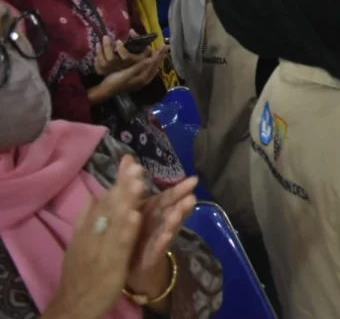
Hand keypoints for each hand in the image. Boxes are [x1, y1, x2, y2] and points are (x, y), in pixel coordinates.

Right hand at [42, 156, 144, 318]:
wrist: (74, 303)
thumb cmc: (82, 270)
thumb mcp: (82, 242)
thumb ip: (87, 218)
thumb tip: (91, 195)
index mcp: (91, 228)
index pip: (106, 200)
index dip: (119, 181)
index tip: (131, 161)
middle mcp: (94, 235)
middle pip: (111, 206)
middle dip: (125, 185)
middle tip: (137, 165)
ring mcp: (101, 249)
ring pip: (115, 222)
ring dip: (127, 201)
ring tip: (139, 182)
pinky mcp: (109, 265)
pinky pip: (119, 246)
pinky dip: (125, 230)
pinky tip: (136, 216)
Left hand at [94, 34, 149, 75]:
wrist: (138, 71)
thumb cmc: (142, 57)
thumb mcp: (144, 48)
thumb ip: (138, 39)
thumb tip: (130, 30)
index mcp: (133, 62)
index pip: (126, 57)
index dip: (121, 49)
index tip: (118, 40)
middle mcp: (123, 68)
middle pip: (111, 59)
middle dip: (106, 47)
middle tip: (105, 37)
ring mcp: (115, 71)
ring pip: (104, 64)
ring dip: (99, 53)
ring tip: (98, 43)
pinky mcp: (109, 74)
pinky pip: (99, 70)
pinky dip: (96, 62)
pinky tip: (97, 55)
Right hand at [97, 47, 166, 100]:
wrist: (107, 91)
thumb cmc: (116, 81)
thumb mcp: (127, 73)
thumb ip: (139, 67)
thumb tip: (151, 59)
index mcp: (143, 77)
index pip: (154, 64)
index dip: (159, 54)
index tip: (164, 46)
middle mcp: (145, 80)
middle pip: (155, 66)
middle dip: (160, 56)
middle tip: (166, 47)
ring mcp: (142, 81)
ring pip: (153, 68)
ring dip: (157, 60)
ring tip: (161, 53)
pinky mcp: (138, 81)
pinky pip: (148, 71)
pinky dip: (151, 65)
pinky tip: (150, 62)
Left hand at [125, 175, 197, 301]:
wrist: (125, 268)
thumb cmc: (131, 235)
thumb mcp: (127, 207)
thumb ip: (128, 184)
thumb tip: (127, 157)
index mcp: (149, 212)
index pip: (165, 199)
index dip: (177, 190)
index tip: (193, 179)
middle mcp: (156, 224)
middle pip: (171, 211)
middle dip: (181, 203)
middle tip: (193, 194)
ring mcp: (155, 240)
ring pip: (167, 228)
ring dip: (176, 219)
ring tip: (185, 210)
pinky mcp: (149, 256)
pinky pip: (156, 248)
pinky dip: (162, 241)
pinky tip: (167, 234)